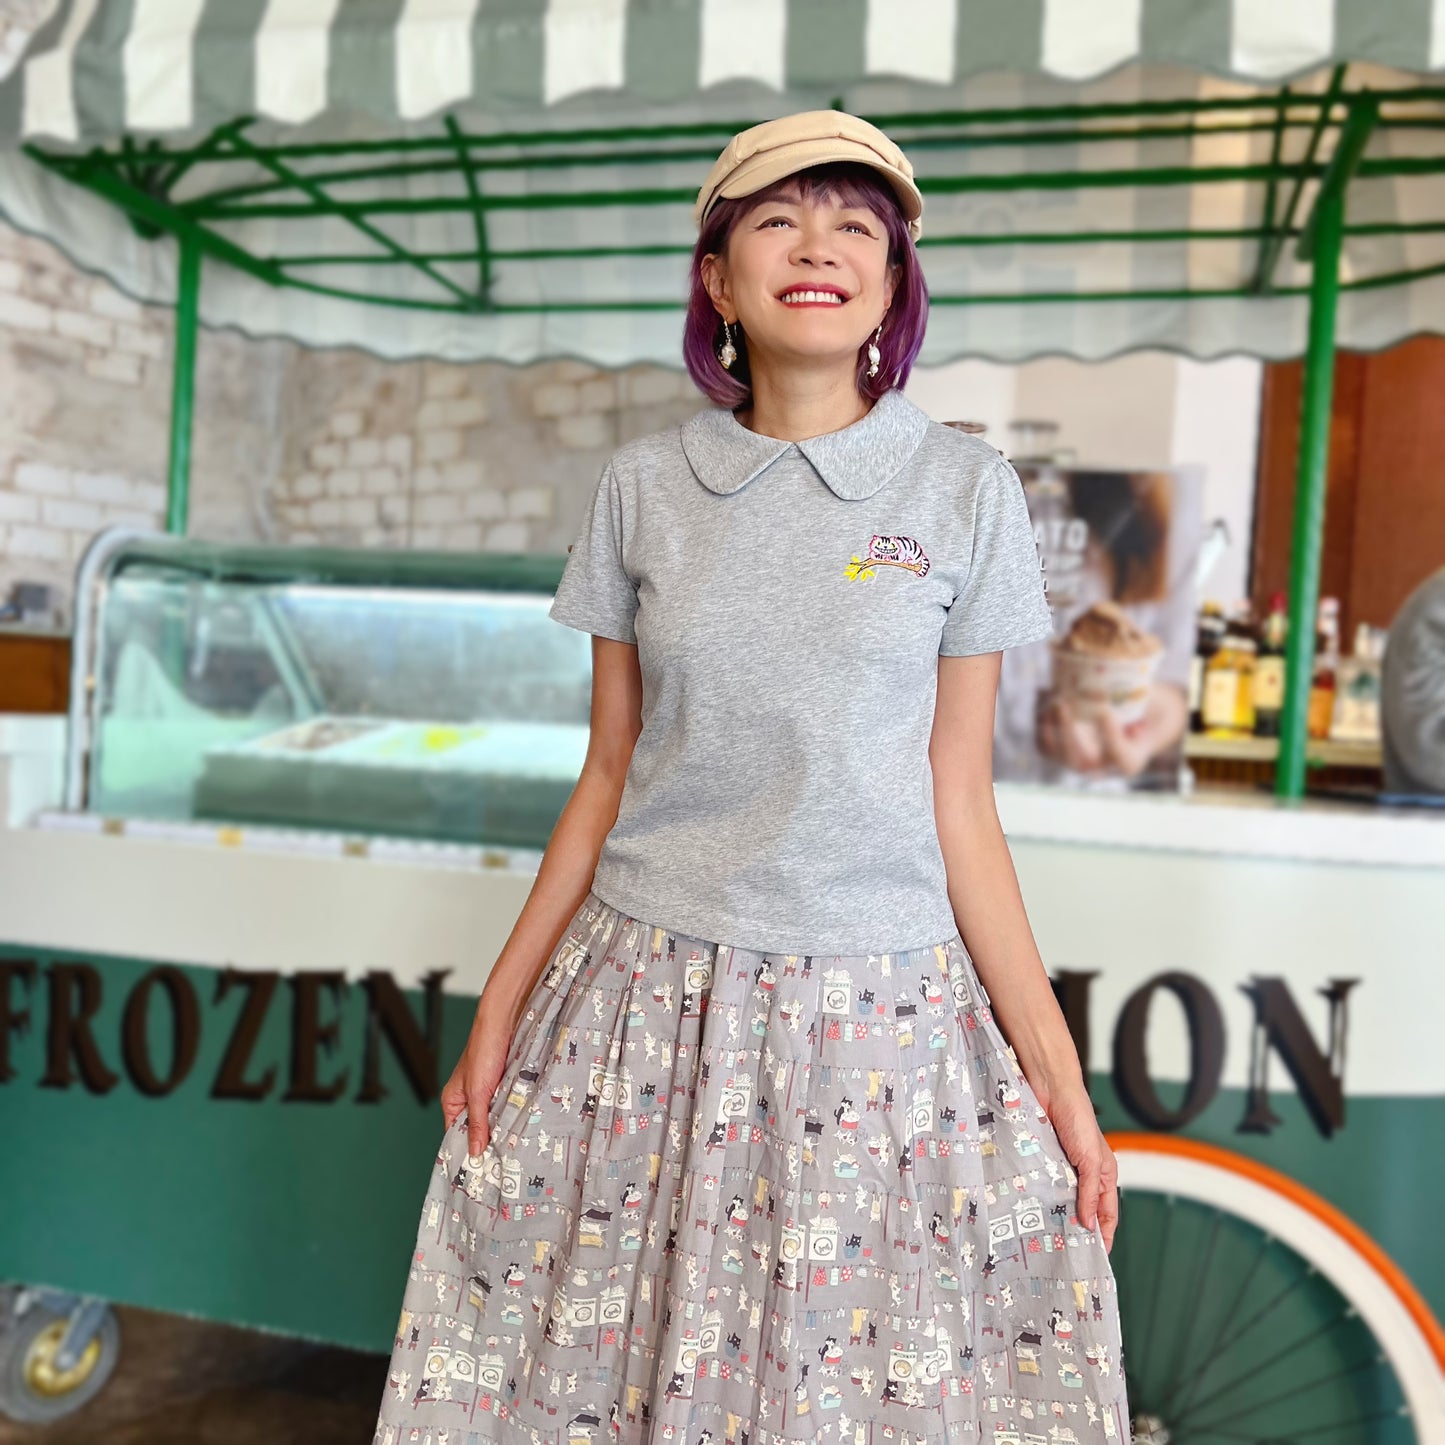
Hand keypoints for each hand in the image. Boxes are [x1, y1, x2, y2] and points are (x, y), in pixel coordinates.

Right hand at [439, 1001, 516, 1158]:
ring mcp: (487, 1090)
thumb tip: (475, 1151)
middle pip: (476, 1127)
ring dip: (502, 1127)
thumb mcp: (478, 1092)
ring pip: (494, 1117)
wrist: (504, 1021)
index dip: (466, 1150)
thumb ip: (477, 1122)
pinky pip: (507, 1105)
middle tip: (500, 1163)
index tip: (479, 1171)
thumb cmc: (483, 1049)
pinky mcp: (504, 1084)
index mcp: (452, 1100)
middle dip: (487, 1140)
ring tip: (512, 1147)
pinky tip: (521, 1124)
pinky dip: (512, 1113)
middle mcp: (468, 1097)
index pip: (455, 1133)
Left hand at [1035, 1074, 1119, 1252]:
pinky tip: (1034, 1212)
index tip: (1096, 1257)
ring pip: (1062, 1199)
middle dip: (1078, 1229)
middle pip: (1084, 1209)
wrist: (1050, 1089)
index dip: (1104, 1235)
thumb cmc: (1078, 1118)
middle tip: (1068, 1253)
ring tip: (1048, 1238)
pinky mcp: (1044, 1160)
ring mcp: (1063, 1167)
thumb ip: (1090, 1192)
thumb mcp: (1091, 1159)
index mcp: (1104, 1174)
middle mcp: (1085, 1173)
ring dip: (1057, 1215)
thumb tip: (1089, 1224)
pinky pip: (1044, 1184)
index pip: (1107, 1213)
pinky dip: (1041, 1198)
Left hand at [1037, 693, 1151, 777]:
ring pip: (1056, 753)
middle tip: (1064, 704)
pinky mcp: (1060, 753)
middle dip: (1068, 733)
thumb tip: (1125, 688)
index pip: (1120, 756)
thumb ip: (1144, 700)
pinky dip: (1040, 720)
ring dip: (1048, 725)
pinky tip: (1044, 695)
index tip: (1105, 713)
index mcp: (1130, 761)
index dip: (1111, 737)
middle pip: (1080, 760)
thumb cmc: (1149, 710)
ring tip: (1051, 697)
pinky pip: (1043, 744)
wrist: (1135, 721)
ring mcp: (1078, 763)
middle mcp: (1102, 768)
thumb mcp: (1157, 705)